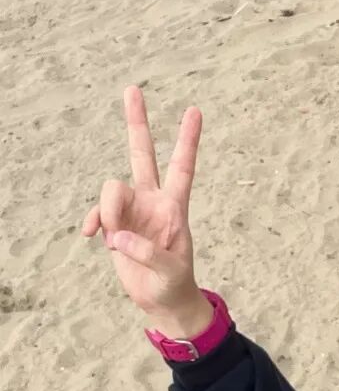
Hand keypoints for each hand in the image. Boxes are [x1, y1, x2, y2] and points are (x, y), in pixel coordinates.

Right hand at [82, 86, 204, 319]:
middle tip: (133, 90)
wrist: (162, 301)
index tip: (195, 111)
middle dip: (137, 123)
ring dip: (109, 212)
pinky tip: (91, 236)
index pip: (182, 168)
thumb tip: (118, 237)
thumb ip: (147, 253)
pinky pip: (98, 212)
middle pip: (143, 155)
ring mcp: (132, 210)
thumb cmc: (174, 284)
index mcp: (175, 207)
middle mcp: (152, 201)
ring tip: (117, 243)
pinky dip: (93, 222)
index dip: (187, 141)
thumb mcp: (170, 272)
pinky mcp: (115, 224)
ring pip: (112, 190)